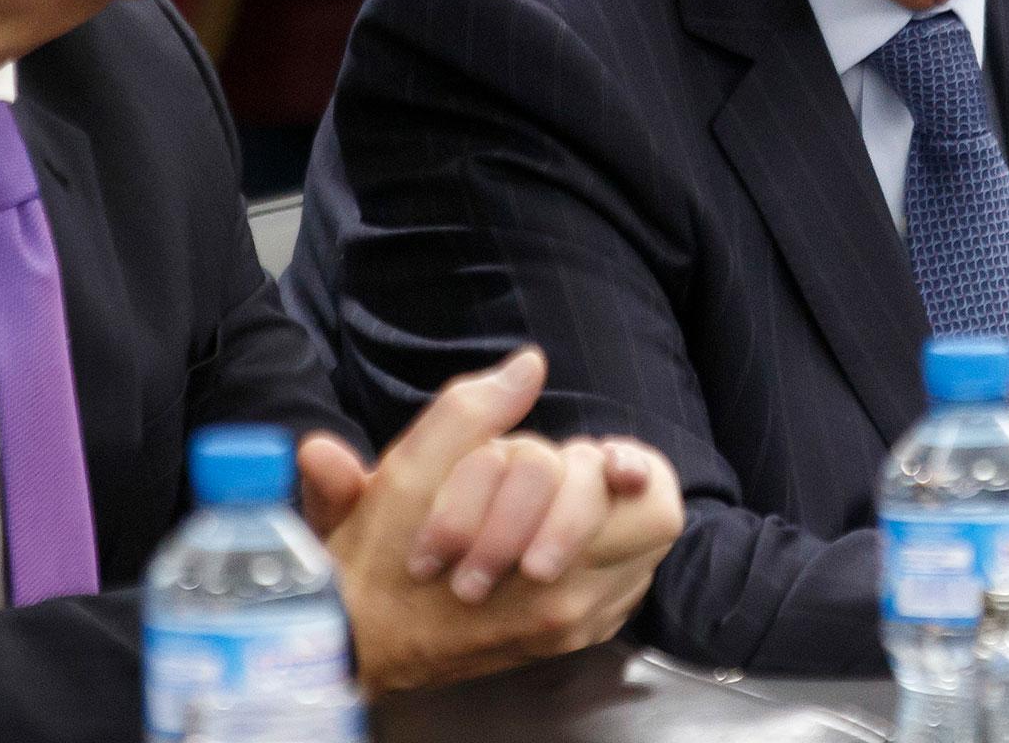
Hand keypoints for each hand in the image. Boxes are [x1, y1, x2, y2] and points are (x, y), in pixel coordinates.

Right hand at [295, 349, 684, 694]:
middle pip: (656, 518)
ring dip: (609, 516)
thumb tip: (530, 365)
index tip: (601, 456)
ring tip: (551, 506)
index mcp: (542, 566)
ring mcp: (574, 627)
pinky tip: (552, 535)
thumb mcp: (410, 468)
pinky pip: (624, 587)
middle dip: (613, 484)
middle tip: (558, 475)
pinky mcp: (569, 643)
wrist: (351, 640)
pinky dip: (602, 554)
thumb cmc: (377, 554)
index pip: (647, 497)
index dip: (633, 463)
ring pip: (644, 550)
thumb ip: (473, 410)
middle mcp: (570, 605)